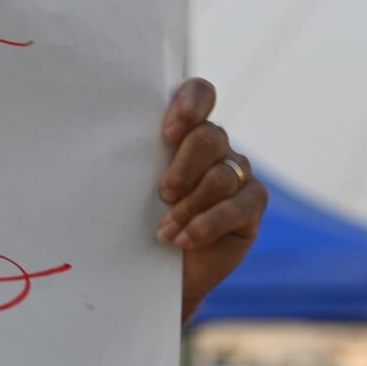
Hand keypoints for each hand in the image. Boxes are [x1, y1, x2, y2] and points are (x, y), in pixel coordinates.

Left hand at [156, 78, 267, 321]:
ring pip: (221, 176)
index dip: (190, 105)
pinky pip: (238, 206)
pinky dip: (208, 224)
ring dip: (190, 207)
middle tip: (163, 193)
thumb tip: (114, 149)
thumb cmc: (139, 222)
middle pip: (210, 137)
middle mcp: (216, 146)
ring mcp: (238, 172)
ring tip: (166, 231)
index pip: (200, 94)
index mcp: (186, 130)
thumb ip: (138, 162)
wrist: (159, 271)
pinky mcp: (252, 204)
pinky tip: (186, 239)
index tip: (169, 133)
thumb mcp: (133, 189)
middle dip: (183, 167)